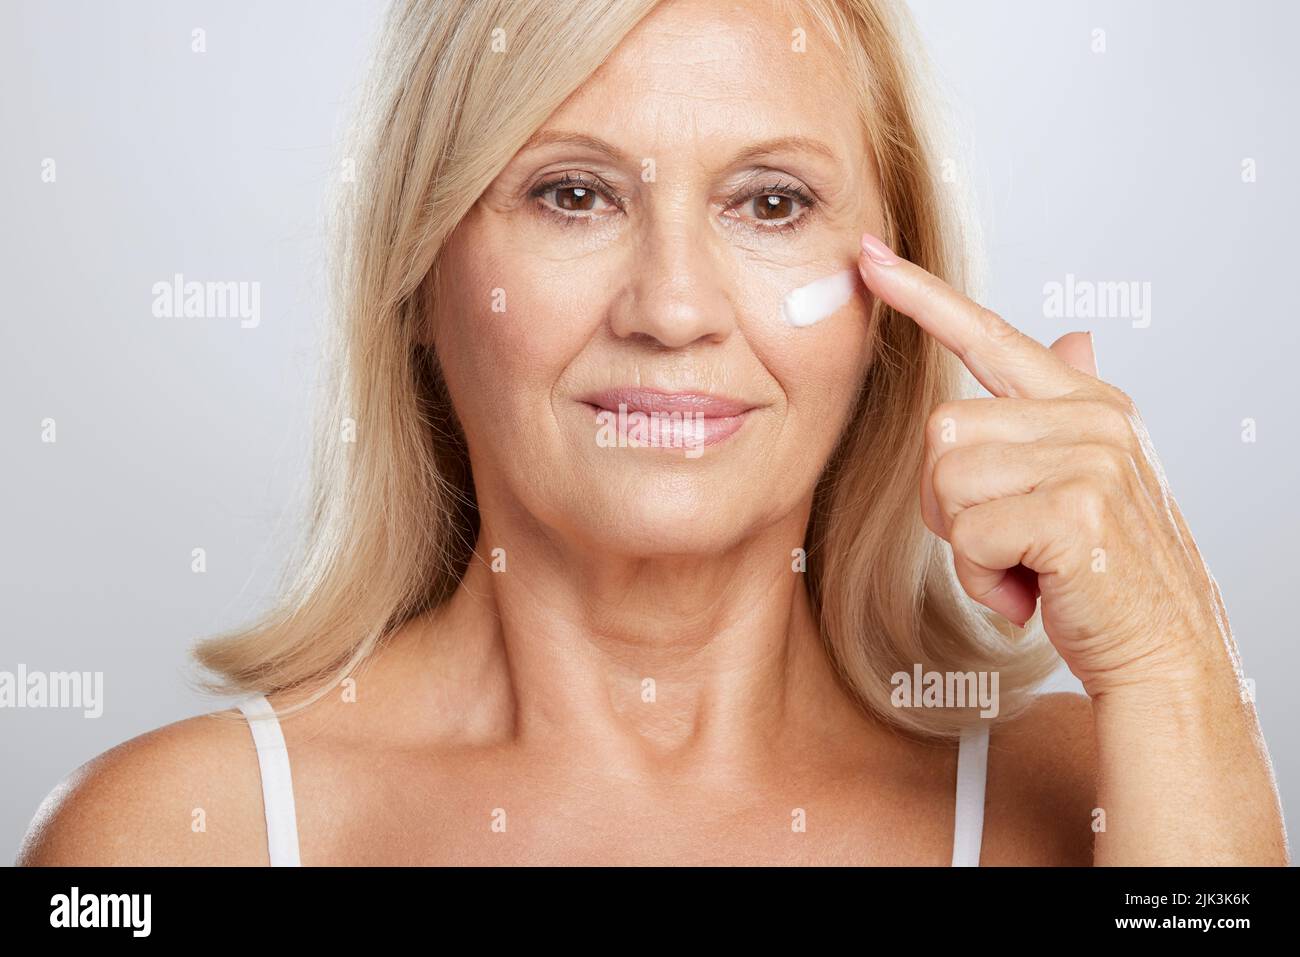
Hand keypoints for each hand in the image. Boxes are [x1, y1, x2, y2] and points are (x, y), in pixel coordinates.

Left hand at [856, 232, 1230, 698]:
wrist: (1164, 653)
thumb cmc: (1110, 572)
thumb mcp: (1091, 478)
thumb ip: (1064, 409)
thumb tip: (1073, 336)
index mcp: (1086, 403)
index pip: (990, 336)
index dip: (923, 298)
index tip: (869, 259)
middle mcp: (1091, 419)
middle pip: (940, 433)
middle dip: (948, 504)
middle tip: (1006, 543)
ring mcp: (1089, 461)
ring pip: (946, 485)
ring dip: (966, 546)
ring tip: (1025, 567)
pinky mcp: (1075, 512)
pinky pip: (966, 535)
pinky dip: (983, 578)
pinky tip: (1031, 591)